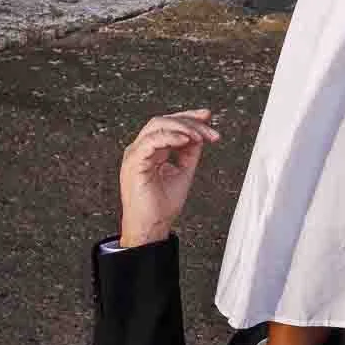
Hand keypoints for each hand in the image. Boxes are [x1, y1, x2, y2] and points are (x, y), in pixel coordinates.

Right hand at [118, 110, 219, 247]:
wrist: (151, 228)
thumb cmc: (162, 206)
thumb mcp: (183, 172)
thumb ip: (189, 152)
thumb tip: (200, 135)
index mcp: (150, 151)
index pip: (167, 124)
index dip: (188, 117)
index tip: (208, 116)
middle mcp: (141, 149)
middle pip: (163, 121)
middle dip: (189, 122)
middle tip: (210, 132)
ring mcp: (135, 155)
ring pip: (157, 126)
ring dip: (182, 128)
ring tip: (199, 137)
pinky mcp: (134, 163)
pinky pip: (151, 141)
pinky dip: (170, 137)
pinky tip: (185, 141)